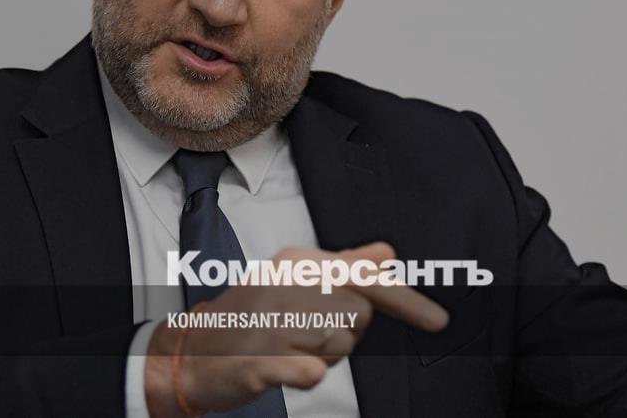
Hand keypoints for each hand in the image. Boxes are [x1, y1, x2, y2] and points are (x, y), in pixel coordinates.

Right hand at [144, 241, 447, 416]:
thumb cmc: (248, 319)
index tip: (438, 320)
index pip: (365, 277)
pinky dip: (306, 373)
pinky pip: (309, 370)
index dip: (406, 300)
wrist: (188, 354)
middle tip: (307, 334)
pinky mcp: (258, 361)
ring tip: (288, 348)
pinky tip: (292, 369)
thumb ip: (344, 266)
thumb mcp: (293, 282)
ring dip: (322, 355)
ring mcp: (270, 323)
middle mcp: (285, 286)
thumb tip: (386, 253)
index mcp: (296, 265)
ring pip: (339, 346)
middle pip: (358, 317)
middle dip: (344, 334)